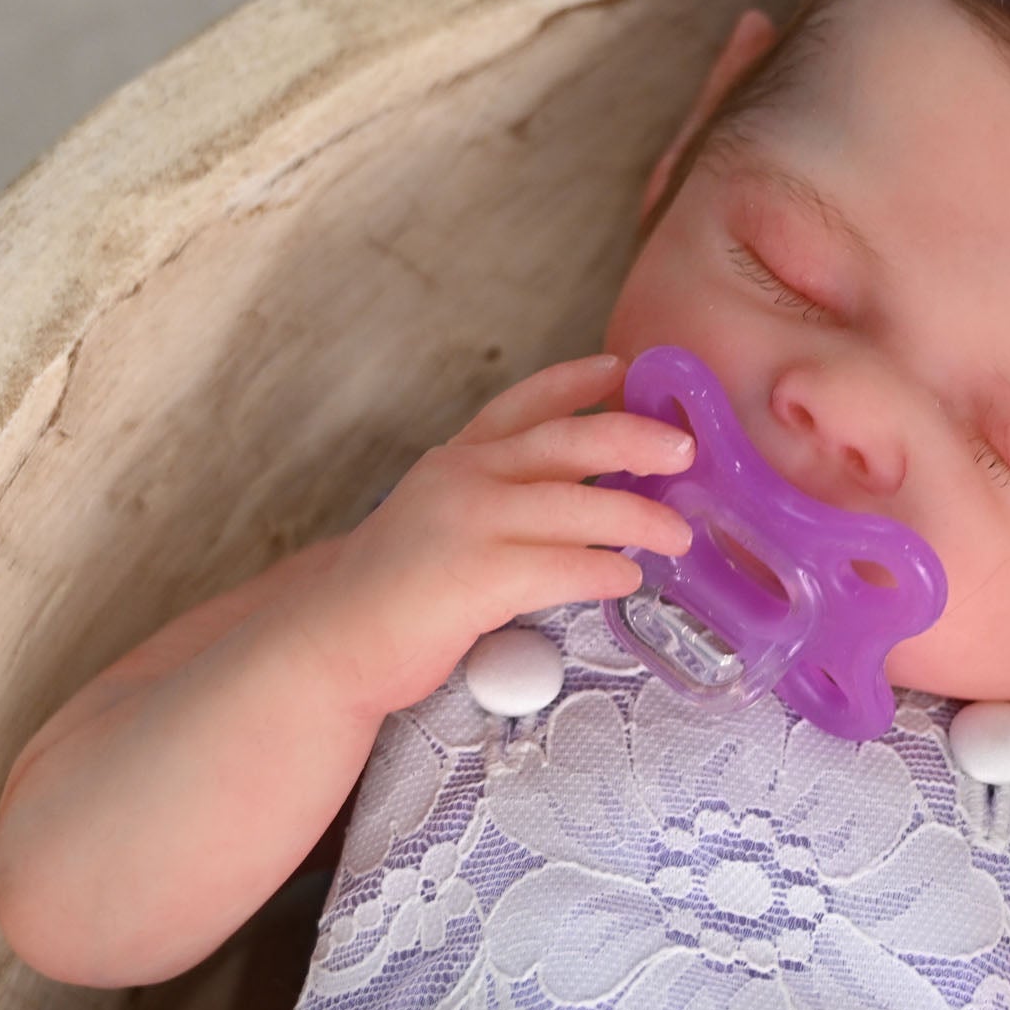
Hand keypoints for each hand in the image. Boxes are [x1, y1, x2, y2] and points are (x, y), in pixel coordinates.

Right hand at [292, 352, 697, 718]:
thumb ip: (496, 501)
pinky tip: (628, 579)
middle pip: (565, 441)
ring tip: (678, 536)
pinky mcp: (474, 576)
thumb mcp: (439, 520)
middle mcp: (463, 477)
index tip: (620, 367)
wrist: (326, 642)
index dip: (573, 382)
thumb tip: (580, 503)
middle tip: (683, 449)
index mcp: (456, 460)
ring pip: (575, 506)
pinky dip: (602, 570)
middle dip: (632, 438)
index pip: (521, 405)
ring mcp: (467, 522)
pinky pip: (560, 567)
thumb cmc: (393, 594)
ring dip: (638, 519)